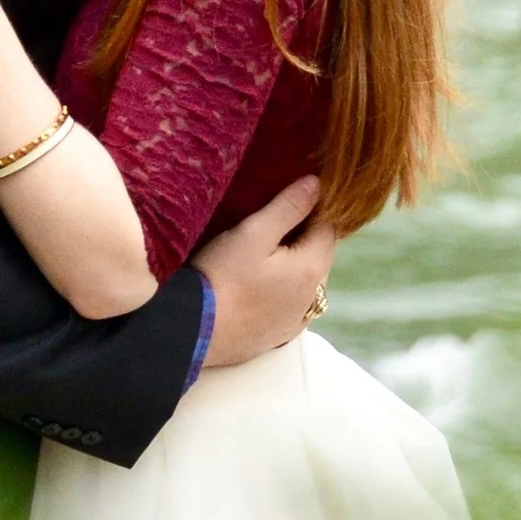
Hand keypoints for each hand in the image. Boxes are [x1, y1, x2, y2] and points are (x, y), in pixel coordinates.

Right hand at [195, 176, 333, 367]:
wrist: (191, 332)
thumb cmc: (220, 278)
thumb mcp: (253, 232)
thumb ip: (288, 207)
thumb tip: (316, 185)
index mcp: (313, 268)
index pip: (329, 226)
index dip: (312, 207)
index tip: (288, 197)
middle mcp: (313, 297)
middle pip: (320, 253)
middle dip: (304, 235)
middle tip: (270, 221)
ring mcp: (297, 320)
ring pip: (307, 280)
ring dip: (294, 263)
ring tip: (262, 252)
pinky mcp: (278, 334)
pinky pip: (292, 303)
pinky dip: (284, 288)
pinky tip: (259, 284)